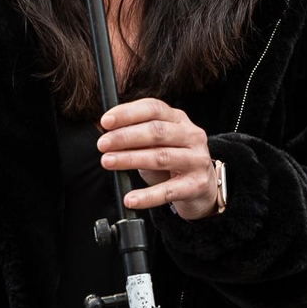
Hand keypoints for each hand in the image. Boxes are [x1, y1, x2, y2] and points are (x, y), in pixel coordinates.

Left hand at [97, 98, 221, 219]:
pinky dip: (147, 196)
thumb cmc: (173, 161)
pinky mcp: (196, 185)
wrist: (204, 187)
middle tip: (102, 144)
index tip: (105, 122)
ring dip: (129, 159)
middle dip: (124, 136)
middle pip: (156, 131)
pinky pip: (168, 191)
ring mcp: (196, 160)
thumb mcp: (157, 143)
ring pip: (160, 157)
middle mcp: (191, 135)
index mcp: (179, 119)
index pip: (153, 108)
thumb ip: (136, 136)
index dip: (127, 113)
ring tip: (108, 162)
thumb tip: (106, 135)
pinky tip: (131, 199)